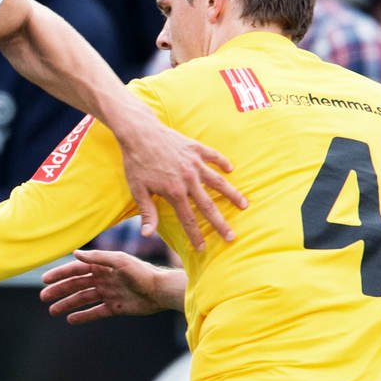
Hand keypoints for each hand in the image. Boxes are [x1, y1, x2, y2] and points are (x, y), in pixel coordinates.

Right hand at [39, 249, 178, 323]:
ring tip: (53, 311)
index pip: (76, 269)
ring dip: (67, 304)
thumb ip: (98, 258)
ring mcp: (108, 293)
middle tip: (43, 297)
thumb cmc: (142, 272)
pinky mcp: (115, 307)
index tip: (45, 280)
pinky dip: (83, 316)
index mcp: (102, 266)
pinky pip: (95, 312)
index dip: (60, 274)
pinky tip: (71, 320)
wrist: (160, 291)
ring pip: (82, 299)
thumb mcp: (119, 261)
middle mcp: (103, 279)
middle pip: (76, 285)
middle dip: (59, 290)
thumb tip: (75, 254)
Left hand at [114, 117, 245, 248]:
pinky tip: (231, 170)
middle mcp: (188, 179)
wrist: (139, 132)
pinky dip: (223, 163)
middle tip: (232, 237)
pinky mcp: (195, 148)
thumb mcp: (138, 190)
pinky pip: (214, 157)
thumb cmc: (136, 162)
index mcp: (174, 192)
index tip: (203, 248)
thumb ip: (147, 212)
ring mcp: (194, 163)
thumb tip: (147, 235)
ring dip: (232, 194)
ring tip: (244, 205)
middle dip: (220, 223)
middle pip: (208, 205)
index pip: (188, 219)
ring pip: (218, 182)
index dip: (195, 235)